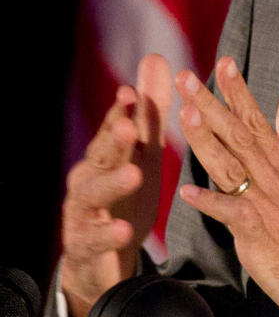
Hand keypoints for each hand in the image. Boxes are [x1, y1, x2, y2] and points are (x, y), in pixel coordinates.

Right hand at [61, 54, 171, 316]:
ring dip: (113, 183)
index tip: (131, 93)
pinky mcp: (86, 245)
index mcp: (105, 156)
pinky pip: (95, 238)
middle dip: (112, 141)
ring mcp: (84, 212)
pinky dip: (108, 234)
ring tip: (132, 175)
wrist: (101, 259)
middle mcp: (88, 179)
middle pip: (100, 157)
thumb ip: (148, 112)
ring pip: (94, 194)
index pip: (113, 130)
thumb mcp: (141, 154)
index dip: (121, 113)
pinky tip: (123, 231)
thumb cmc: (123, 197)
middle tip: (128, 126)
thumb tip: (155, 57)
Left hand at [177, 57, 278, 316]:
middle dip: (211, 104)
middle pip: (239, 136)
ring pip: (231, 166)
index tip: (222, 64)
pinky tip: (188, 191)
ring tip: (186, 114)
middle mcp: (275, 180)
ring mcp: (266, 205)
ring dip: (207, 140)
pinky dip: (211, 202)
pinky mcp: (259, 235)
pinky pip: (231, 215)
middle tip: (185, 78)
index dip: (239, 92)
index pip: (259, 120)